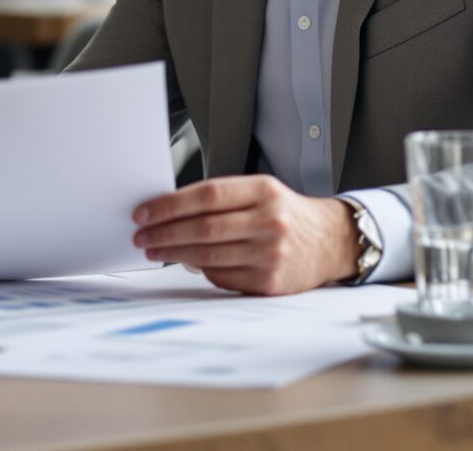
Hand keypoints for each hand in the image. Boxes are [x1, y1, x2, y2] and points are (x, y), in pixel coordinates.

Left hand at [132, 175, 358, 295]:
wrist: (331, 242)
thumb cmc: (286, 214)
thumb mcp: (262, 192)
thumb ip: (222, 198)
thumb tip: (169, 209)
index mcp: (263, 191)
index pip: (206, 195)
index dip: (169, 204)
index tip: (144, 212)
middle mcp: (269, 221)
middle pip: (203, 227)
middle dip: (164, 232)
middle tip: (141, 235)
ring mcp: (270, 253)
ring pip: (208, 254)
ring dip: (173, 253)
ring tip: (154, 249)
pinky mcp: (268, 282)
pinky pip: (221, 276)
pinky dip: (200, 268)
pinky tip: (188, 261)